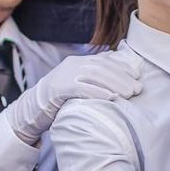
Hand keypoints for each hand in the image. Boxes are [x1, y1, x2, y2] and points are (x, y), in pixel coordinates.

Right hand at [5, 53, 141, 144]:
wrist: (32, 110)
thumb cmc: (59, 101)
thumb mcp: (76, 85)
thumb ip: (92, 80)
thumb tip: (115, 78)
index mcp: (77, 61)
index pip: (104, 60)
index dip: (122, 66)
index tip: (137, 75)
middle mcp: (72, 64)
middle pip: (102, 67)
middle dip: (122, 77)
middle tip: (137, 88)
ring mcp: (64, 75)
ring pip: (94, 75)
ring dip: (114, 84)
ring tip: (128, 94)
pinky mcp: (58, 88)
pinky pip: (80, 88)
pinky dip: (97, 92)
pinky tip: (111, 97)